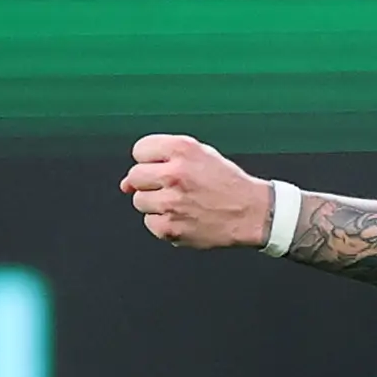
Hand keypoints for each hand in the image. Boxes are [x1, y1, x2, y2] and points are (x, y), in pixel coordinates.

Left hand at [123, 134, 275, 249]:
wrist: (251, 212)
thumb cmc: (226, 183)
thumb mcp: (200, 154)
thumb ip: (161, 159)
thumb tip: (125, 185)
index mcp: (182, 149)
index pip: (139, 150)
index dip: (151, 160)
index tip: (163, 167)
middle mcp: (175, 174)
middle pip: (135, 176)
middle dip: (149, 182)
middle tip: (172, 187)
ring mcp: (171, 203)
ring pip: (139, 201)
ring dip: (155, 203)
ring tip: (180, 203)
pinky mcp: (171, 228)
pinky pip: (149, 223)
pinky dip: (162, 222)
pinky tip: (183, 217)